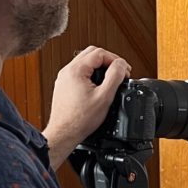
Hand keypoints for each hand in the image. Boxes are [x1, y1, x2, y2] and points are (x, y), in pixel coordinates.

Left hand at [43, 47, 130, 166]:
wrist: (64, 133)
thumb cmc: (80, 120)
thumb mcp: (104, 97)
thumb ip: (115, 76)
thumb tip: (121, 64)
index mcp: (76, 70)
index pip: (100, 53)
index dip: (116, 60)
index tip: (124, 70)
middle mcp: (67, 71)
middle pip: (91, 53)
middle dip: (108, 60)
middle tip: (119, 71)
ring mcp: (64, 78)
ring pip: (85, 61)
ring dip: (100, 66)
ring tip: (111, 78)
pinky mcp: (63, 85)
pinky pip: (79, 71)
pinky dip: (91, 73)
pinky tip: (98, 85)